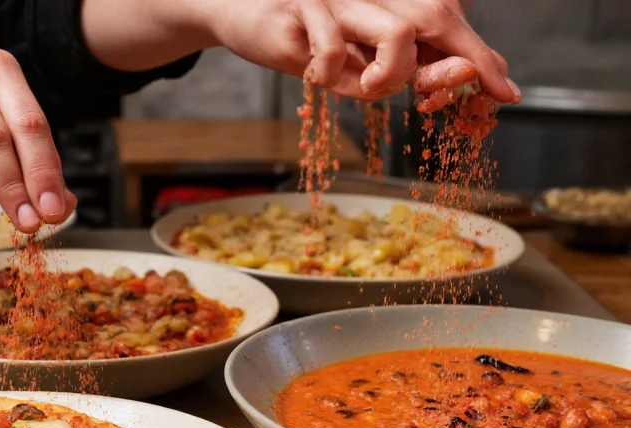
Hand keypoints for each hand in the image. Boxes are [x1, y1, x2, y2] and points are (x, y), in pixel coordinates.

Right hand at [197, 0, 518, 103]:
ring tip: (364, 87)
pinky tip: (313, 77)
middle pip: (437, 18)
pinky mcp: (303, 7)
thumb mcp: (346, 61)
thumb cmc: (296, 39)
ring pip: (398, 30)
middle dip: (455, 67)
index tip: (505, 93)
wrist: (239, 12)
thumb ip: (385, 72)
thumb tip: (434, 90)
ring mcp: (340, 0)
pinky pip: (332, 45)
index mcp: (386, 8)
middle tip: (446, 100)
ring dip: (391, 73)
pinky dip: (328, 71)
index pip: (444, 28)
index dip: (479, 59)